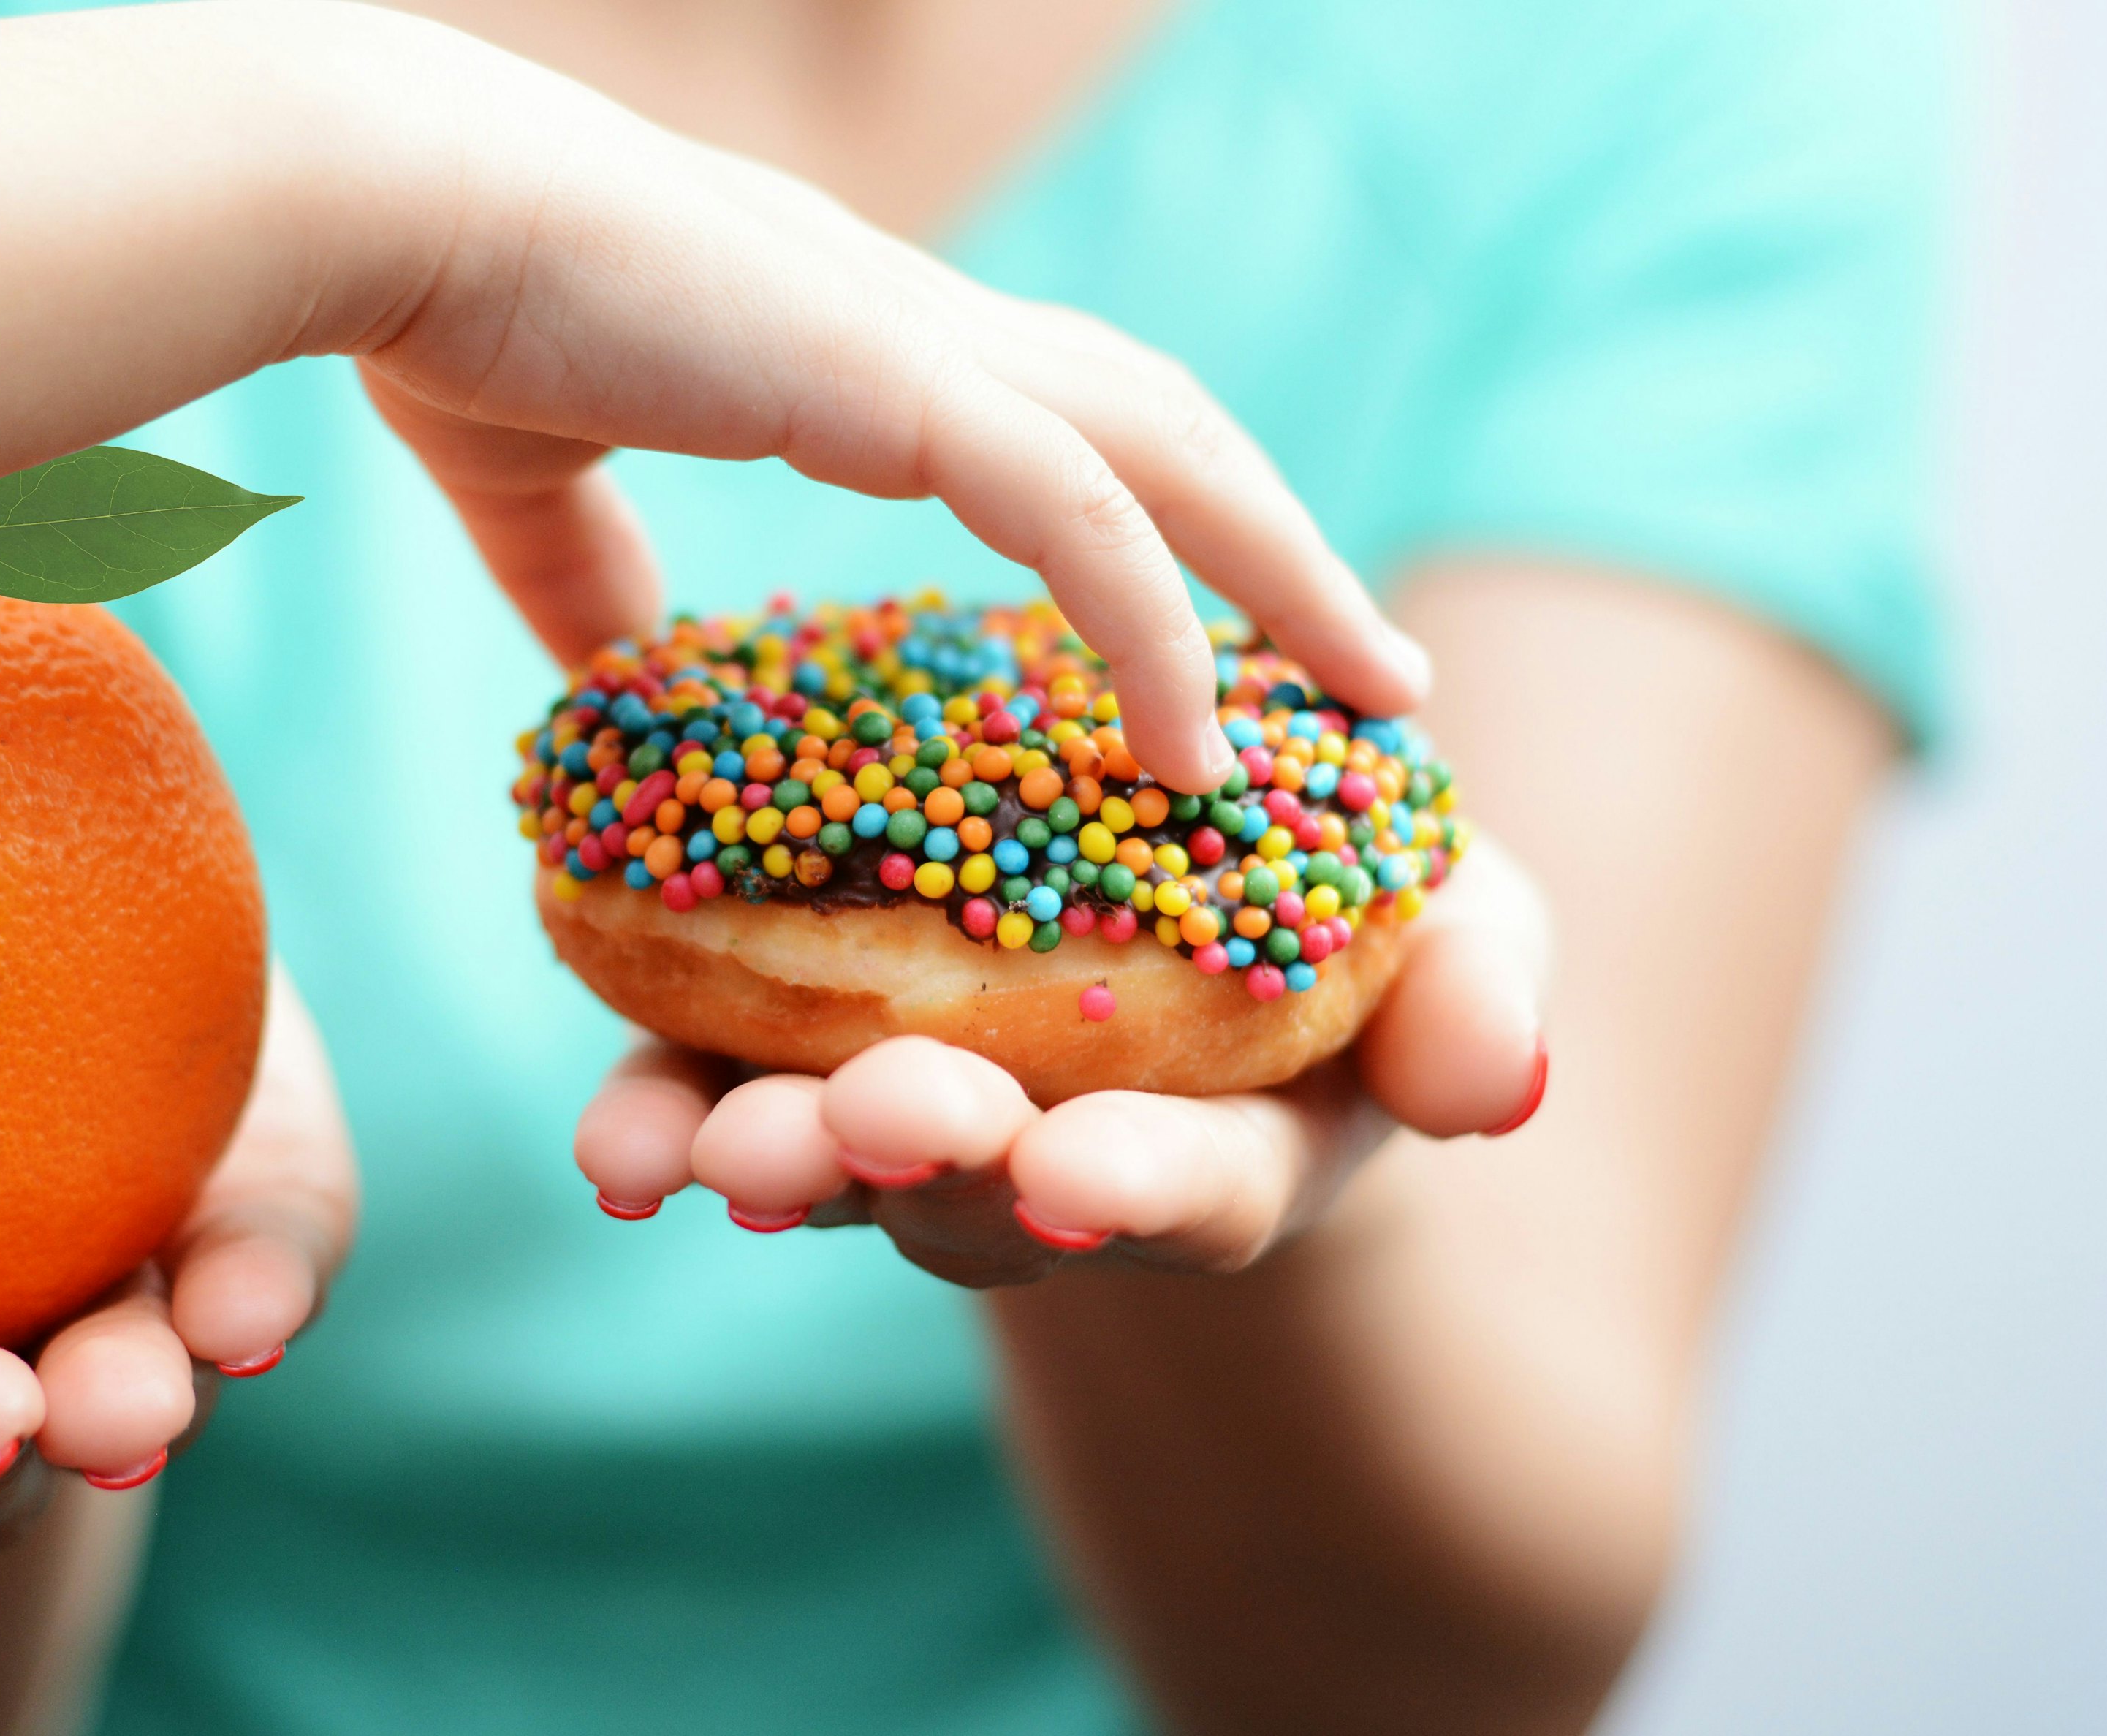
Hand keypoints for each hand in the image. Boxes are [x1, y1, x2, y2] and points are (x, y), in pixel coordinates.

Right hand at [345, 5, 1429, 786]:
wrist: (390, 205)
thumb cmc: (450, 314)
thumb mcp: (534, 482)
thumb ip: (590, 578)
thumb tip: (618, 675)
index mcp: (855, 348)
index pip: (1062, 424)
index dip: (1158, 514)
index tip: (1218, 621)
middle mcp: (922, 333)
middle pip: (1167, 431)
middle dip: (1278, 544)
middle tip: (1369, 664)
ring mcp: (919, 349)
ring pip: (1167, 461)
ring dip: (1283, 578)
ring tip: (1376, 692)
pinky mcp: (890, 384)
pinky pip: (1078, 520)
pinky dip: (1157, 628)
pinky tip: (1202, 745)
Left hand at [569, 840, 1548, 1286]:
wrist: (1192, 909)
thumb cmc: (1351, 934)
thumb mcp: (1458, 940)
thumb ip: (1479, 1001)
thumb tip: (1492, 1079)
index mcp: (1223, 1143)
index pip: (1190, 1183)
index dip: (1140, 1186)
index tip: (1082, 1171)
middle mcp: (1055, 1162)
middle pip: (981, 1189)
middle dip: (923, 1159)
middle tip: (875, 1118)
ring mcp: (917, 1117)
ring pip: (833, 1156)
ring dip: (765, 1149)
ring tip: (699, 1142)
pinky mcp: (801, 1049)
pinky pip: (722, 1092)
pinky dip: (662, 1110)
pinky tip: (614, 1136)